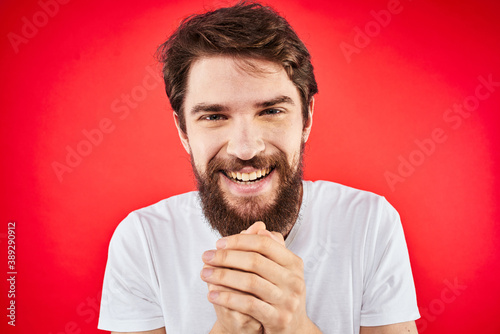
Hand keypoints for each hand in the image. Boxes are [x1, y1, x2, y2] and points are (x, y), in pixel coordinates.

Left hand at [202, 222, 320, 332]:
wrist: (294, 329)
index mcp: (294, 263)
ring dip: (222, 276)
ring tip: (204, 274)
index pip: (264, 243)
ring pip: (250, 282)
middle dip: (226, 257)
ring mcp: (287, 300)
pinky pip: (248, 305)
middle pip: (255, 261)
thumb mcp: (279, 270)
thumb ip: (269, 249)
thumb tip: (259, 227)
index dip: (239, 241)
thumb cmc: (281, 294)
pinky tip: (211, 295)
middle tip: (206, 257)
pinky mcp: (278, 319)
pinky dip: (227, 298)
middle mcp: (294, 280)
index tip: (218, 243)